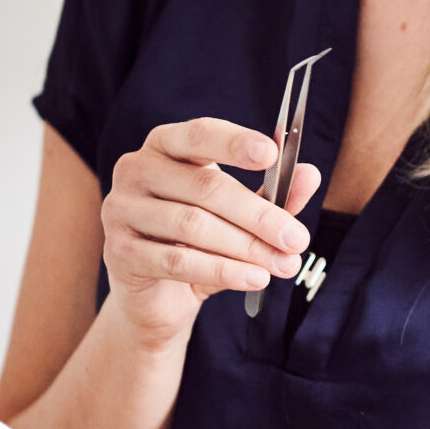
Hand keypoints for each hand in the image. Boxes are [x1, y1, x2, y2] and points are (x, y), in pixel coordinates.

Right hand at [101, 117, 321, 348]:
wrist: (158, 294)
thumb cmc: (200, 241)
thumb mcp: (240, 216)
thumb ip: (273, 194)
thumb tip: (310, 174)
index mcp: (165, 146)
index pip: (199, 134)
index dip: (234, 142)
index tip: (271, 153)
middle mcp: (137, 169)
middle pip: (205, 187)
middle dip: (259, 215)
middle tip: (297, 238)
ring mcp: (121, 209)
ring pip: (193, 225)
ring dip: (246, 247)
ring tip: (283, 264)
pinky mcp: (119, 251)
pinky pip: (177, 261)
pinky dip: (222, 270)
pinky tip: (254, 278)